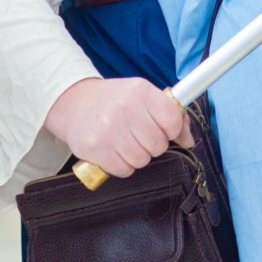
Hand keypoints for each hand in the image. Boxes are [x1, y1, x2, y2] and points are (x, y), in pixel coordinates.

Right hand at [43, 77, 193, 178]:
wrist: (73, 103)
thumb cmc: (113, 101)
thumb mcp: (143, 97)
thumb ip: (171, 115)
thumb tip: (189, 140)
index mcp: (141, 92)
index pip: (172, 119)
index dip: (171, 130)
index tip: (162, 129)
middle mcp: (125, 109)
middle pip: (159, 145)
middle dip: (151, 144)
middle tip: (137, 134)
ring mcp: (109, 129)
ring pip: (142, 160)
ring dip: (136, 156)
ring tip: (123, 141)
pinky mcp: (96, 149)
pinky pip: (124, 170)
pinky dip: (121, 165)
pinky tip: (113, 150)